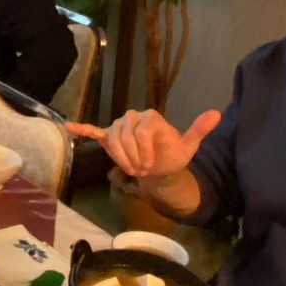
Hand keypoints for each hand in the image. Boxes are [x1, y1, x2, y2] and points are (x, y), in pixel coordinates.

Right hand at [69, 107, 220, 182]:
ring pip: (112, 139)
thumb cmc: (172, 156)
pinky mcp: (108, 136)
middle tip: (142, 171)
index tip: (150, 167)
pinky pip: (94, 131)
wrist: (159, 167)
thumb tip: (217, 113)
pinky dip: (82, 129)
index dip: (144, 151)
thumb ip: (199, 130)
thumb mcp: (188, 146)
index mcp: (150, 117)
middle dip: (133, 157)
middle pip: (125, 135)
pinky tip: (68, 126)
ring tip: (130, 169)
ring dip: (120, 157)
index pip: (141, 131)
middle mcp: (132, 117)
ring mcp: (119, 126)